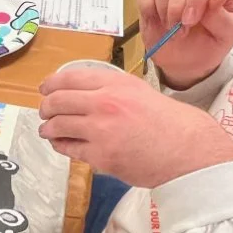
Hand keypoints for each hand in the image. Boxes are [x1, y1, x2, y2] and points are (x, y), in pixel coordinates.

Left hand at [38, 68, 232, 187]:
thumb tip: (85, 95)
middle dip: (45, 107)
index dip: (51, 84)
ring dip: (48, 128)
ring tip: (48, 130)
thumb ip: (113, 91)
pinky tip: (61, 144)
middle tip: (44, 112)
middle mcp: (105, 102)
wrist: (187, 151)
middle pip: (57, 101)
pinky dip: (61, 146)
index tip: (45, 88)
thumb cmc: (171, 124)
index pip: (70, 77)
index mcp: (116, 83)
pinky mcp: (99, 155)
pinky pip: (68, 149)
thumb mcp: (141, 92)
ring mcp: (100, 129)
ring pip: (57, 125)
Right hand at [137, 0, 232, 89]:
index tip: (190, 21)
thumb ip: (223, 16)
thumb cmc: (209, 44)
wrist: (186, 61)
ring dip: (163, 4)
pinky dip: (147, 5)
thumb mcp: (225, 36)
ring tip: (170, 27)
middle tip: (180, 29)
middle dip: (179, 4)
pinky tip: (155, 20)